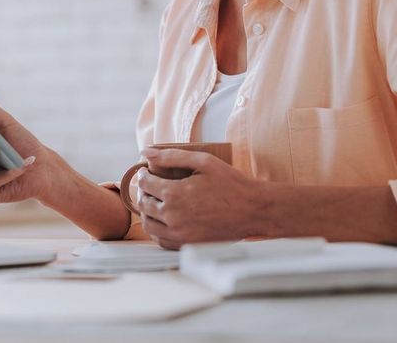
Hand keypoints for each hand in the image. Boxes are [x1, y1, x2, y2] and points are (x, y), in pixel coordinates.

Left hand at [134, 147, 268, 249]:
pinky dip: (157, 230)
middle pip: (143, 204)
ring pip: (149, 225)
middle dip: (143, 192)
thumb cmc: (231, 183)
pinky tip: (165, 220)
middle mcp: (173, 216)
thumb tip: (146, 151)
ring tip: (156, 202)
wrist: (253, 210)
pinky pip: (161, 240)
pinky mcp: (188, 245)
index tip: (146, 171)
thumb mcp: (203, 162)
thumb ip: (172, 156)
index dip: (142, 175)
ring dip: (147, 212)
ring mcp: (180, 234)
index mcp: (174, 194)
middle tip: (150, 185)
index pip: (144, 184)